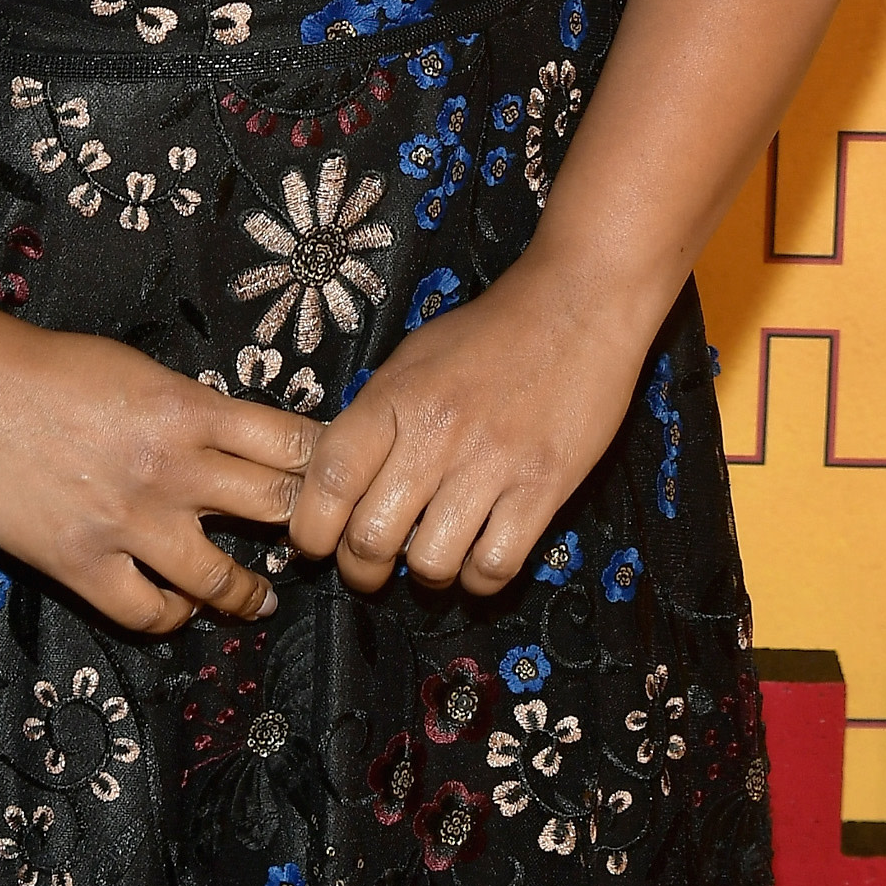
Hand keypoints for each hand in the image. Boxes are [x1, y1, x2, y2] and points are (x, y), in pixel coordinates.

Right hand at [0, 316, 314, 633]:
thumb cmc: (43, 367)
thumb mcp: (135, 367)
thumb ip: (187, 406)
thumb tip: (232, 435)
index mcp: (188, 409)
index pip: (293, 443)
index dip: (325, 464)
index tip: (335, 477)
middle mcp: (172, 469)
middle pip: (276, 509)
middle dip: (302, 529)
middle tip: (311, 545)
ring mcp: (129, 523)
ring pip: (222, 581)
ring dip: (249, 593)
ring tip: (258, 598)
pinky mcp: (82, 564)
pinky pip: (148, 613)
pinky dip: (171, 617)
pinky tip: (175, 608)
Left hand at [289, 252, 653, 594]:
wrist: (575, 306)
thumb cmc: (487, 333)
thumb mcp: (412, 360)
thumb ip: (375, 418)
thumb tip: (338, 483)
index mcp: (393, 399)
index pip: (330, 479)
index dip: (310, 527)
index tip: (315, 543)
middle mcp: (435, 435)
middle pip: (372, 538)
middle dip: (362, 569)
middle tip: (371, 567)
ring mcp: (492, 464)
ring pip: (432, 563)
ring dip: (425, 576)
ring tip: (433, 556)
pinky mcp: (544, 487)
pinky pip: (495, 565)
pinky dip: (479, 579)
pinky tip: (479, 558)